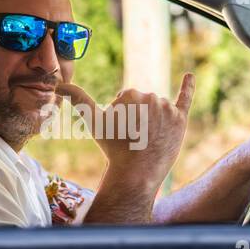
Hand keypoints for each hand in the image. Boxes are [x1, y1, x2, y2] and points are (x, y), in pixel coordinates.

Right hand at [58, 73, 194, 191]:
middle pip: (143, 103)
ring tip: (147, 140)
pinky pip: (185, 98)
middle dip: (138, 119)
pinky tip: (190, 75)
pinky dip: (188, 86)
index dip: (122, 117)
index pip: (126, 100)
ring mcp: (168, 108)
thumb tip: (59, 85)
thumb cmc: (112, 148)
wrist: (136, 173)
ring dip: (153, 121)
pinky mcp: (180, 119)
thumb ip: (78, 99)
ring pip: (158, 109)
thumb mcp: (93, 121)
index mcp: (131, 92)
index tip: (122, 132)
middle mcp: (152, 96)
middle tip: (134, 138)